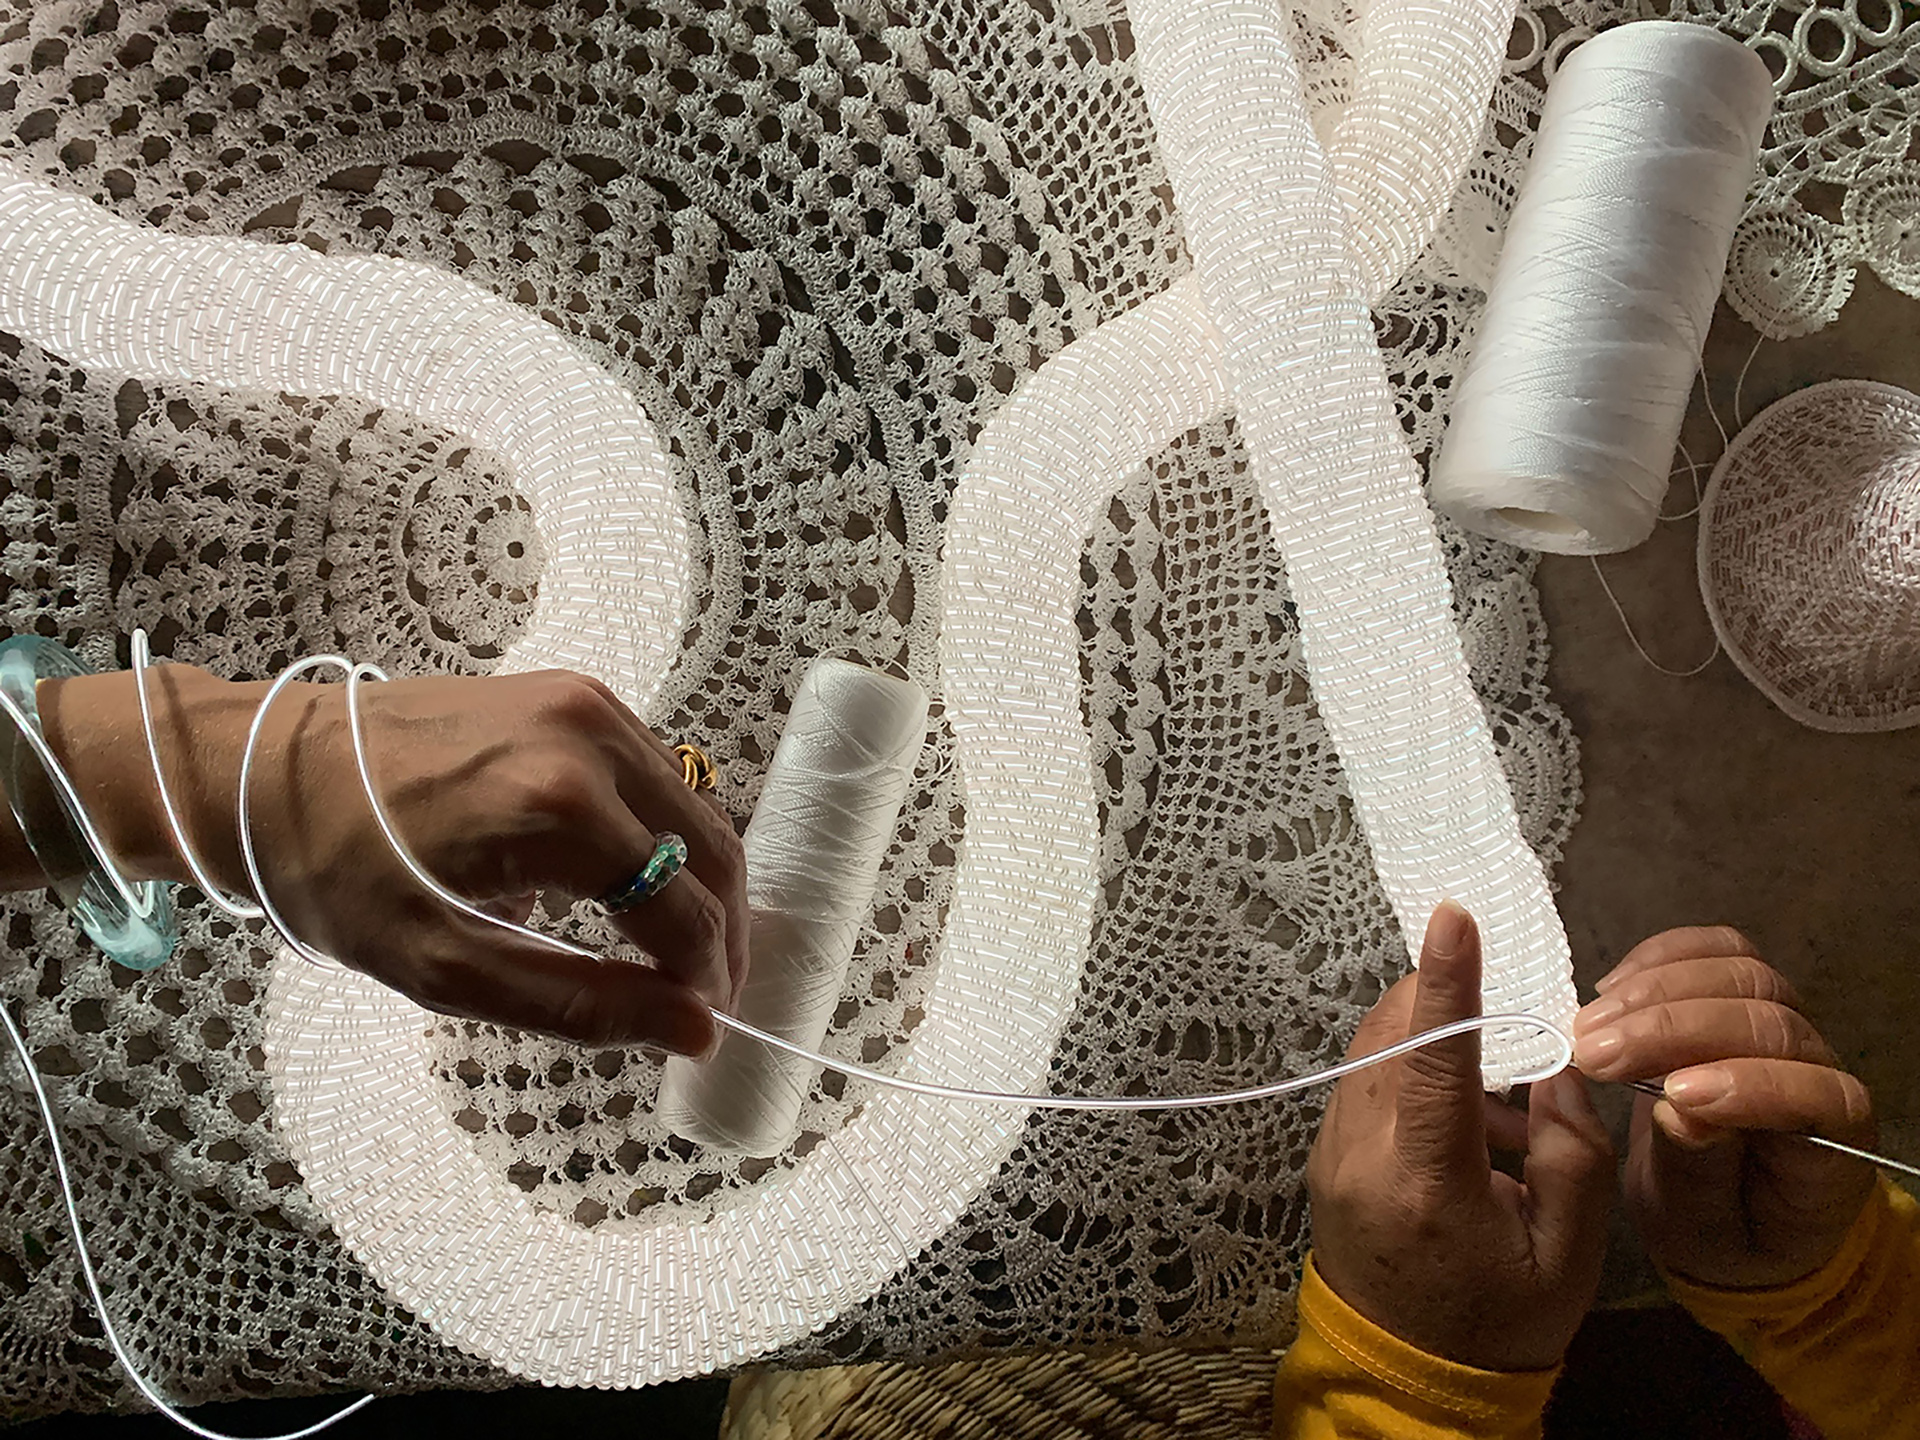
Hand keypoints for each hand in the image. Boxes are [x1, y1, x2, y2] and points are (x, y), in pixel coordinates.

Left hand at [36, 665, 746, 1056]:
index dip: (705, 977)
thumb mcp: (446, 967)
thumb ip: (579, 1002)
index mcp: (560, 807)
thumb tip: (693, 1028)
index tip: (701, 1027)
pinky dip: (665, 833)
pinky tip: (632, 882)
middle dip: (721, 930)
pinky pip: (656, 773)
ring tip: (673, 949)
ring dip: (698, 880)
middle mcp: (592, 738)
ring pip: (694, 807)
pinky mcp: (575, 692)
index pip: (683, 907)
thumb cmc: (335, 876)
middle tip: (705, 995)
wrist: (264, 767)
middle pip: (712, 848)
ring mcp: (588, 703)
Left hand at [1307, 901, 1613, 1371]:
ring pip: (1373, 1051)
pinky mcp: (1325, 1154)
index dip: (1446, 983)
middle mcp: (1361, 1156)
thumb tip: (1560, 1061)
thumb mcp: (1568, 1253)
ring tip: (1503, 1091)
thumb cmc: (1499, 1322)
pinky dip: (1412, 1069)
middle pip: (1394, 1036)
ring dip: (1431, 1036)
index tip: (1453, 915)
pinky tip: (1470, 1115)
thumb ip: (1574, 1151)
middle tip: (1506, 1002)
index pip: (1433, 1061)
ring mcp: (1331, 1153)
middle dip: (1444, 1000)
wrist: (1408, 1381)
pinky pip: (1365, 1080)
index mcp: (1425, 1183)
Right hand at [1573, 926, 1875, 1289]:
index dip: (1748, 1086)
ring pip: (1741, 974)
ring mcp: (1782, 1024)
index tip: (1670, 1098)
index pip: (1815, 1094)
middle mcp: (1820, 1071)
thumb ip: (1700, 1171)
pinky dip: (1658, 958)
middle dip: (1672, 1029)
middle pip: (1768, 1019)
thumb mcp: (1704, 1229)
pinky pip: (1715, 950)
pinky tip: (1609, 990)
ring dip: (1655, 990)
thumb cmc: (1721, 1231)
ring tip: (1588, 1025)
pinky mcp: (1739, 995)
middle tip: (1593, 1052)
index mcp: (1834, 1144)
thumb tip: (1680, 1111)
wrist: (1721, 1211)